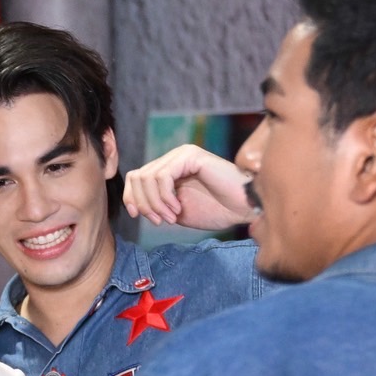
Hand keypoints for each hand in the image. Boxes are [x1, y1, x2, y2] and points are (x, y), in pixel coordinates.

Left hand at [122, 144, 254, 230]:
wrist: (244, 208)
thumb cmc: (217, 210)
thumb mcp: (177, 211)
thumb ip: (156, 205)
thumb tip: (134, 205)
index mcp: (169, 168)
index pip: (136, 177)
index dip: (131, 197)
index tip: (137, 217)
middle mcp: (174, 157)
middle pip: (138, 177)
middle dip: (144, 204)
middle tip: (159, 221)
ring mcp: (182, 154)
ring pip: (147, 178)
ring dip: (155, 204)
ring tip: (171, 218)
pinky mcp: (191, 156)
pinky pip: (163, 177)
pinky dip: (165, 197)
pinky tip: (177, 209)